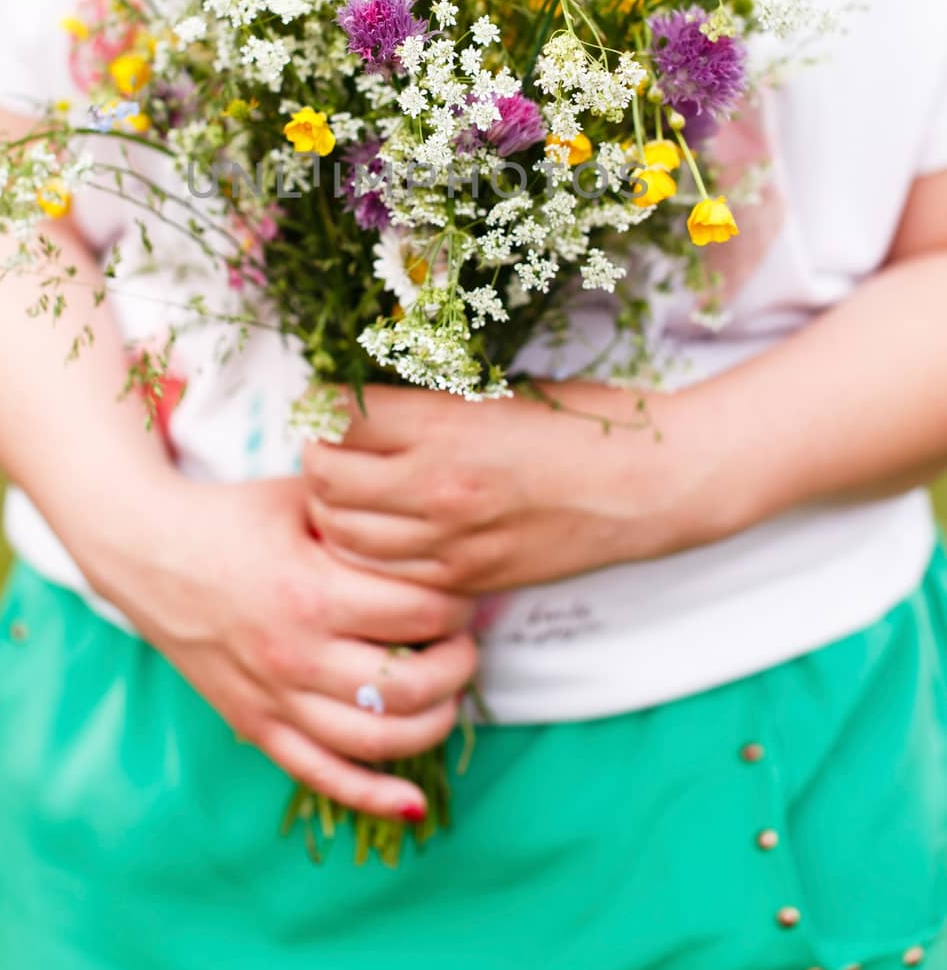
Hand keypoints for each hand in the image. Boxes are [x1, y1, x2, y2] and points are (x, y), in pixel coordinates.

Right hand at [84, 473, 477, 821]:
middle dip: (458, 664)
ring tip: (447, 691)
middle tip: (464, 639)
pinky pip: (320, 775)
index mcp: (311, 591)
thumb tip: (439, 530)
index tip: (464, 591)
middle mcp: (294, 654)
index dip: (458, 603)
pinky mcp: (255, 725)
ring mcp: (273, 698)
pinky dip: (372, 796)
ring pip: (376, 740)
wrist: (149, 550)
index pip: (420, 613)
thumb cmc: (235, 517)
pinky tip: (413, 803)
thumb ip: (368, 515)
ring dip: (432, 722)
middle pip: (409, 685)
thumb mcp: (304, 497)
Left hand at [303, 383, 735, 592]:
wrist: (653, 489)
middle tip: (330, 442)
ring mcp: (449, 543)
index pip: (338, 415)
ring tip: (348, 488)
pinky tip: (381, 532)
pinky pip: (383, 574)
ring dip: (332, 508)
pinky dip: (366, 554)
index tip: (329, 397)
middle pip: (325, 477)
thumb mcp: (505, 389)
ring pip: (342, 534)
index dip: (324, 402)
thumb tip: (373, 392)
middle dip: (316, 456)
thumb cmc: (588, 424)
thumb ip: (436, 397)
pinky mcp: (467, 580)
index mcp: (444, 426)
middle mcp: (436, 488)